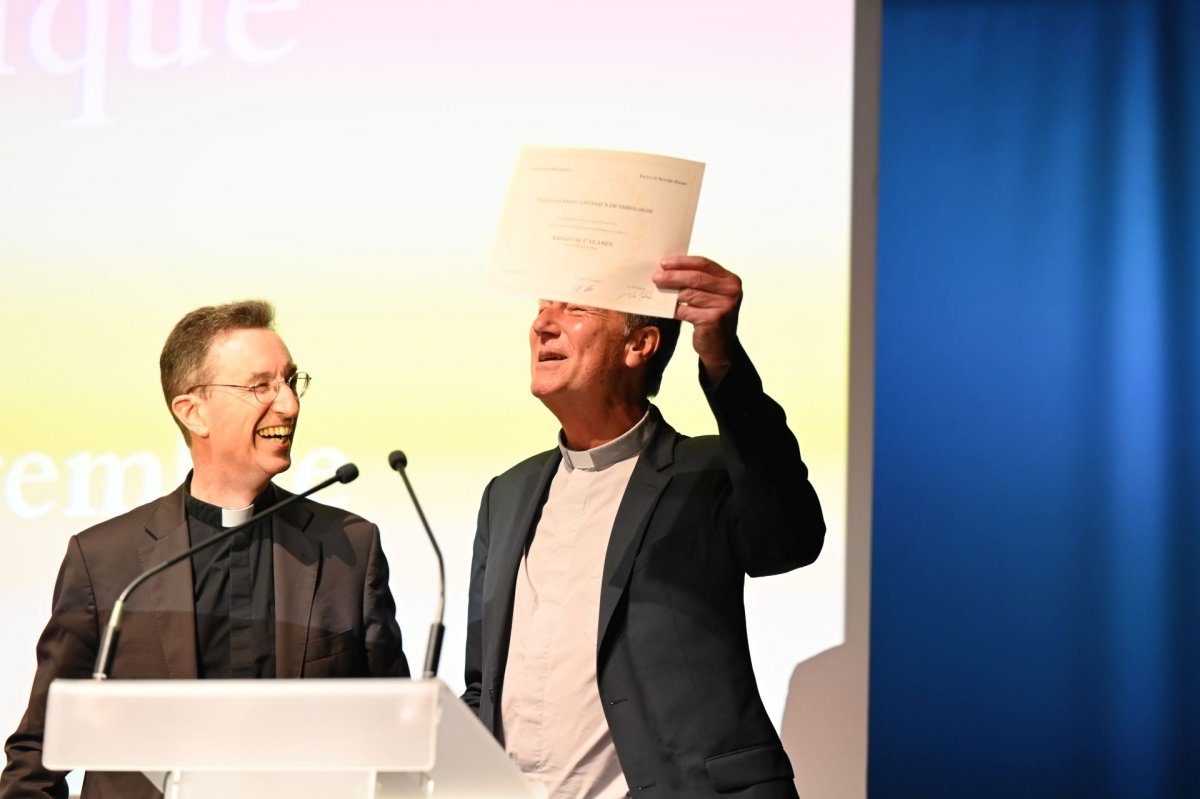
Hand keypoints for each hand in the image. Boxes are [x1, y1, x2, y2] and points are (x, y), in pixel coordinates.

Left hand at [652, 255, 741, 381]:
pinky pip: (686, 310)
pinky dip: (673, 309)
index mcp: (730, 280)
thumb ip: (696, 281)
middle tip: (655, 277)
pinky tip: (666, 309)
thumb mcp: (710, 295)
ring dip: (671, 293)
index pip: (703, 264)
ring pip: (689, 294)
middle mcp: (731, 291)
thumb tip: (667, 270)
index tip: (664, 263)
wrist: (720, 347)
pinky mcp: (713, 320)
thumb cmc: (711, 317)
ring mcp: (724, 306)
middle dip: (672, 276)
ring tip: (659, 291)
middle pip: (696, 277)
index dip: (682, 262)